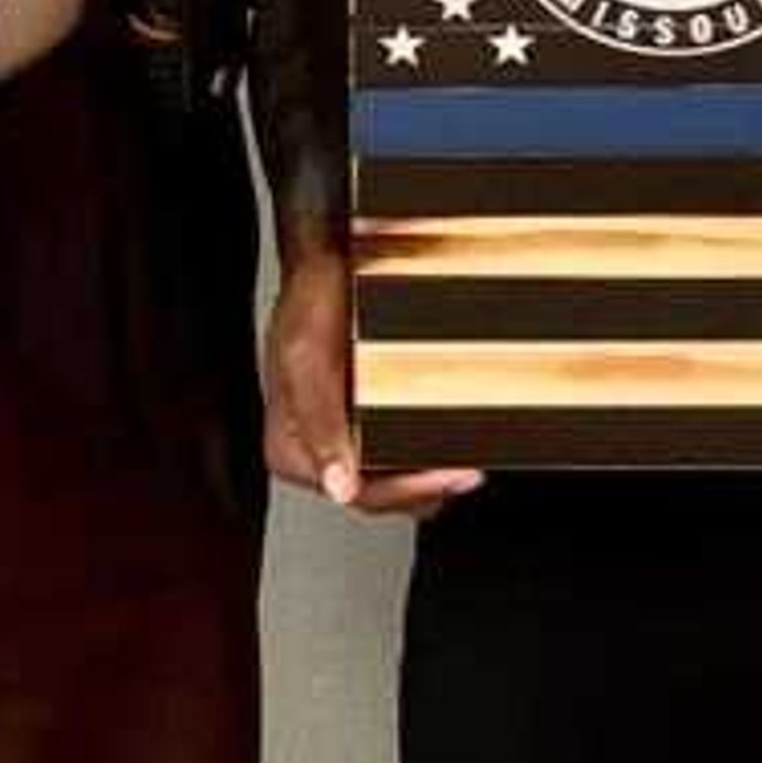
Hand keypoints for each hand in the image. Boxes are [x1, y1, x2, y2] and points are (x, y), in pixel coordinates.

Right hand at [262, 239, 479, 517]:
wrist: (326, 266)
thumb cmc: (311, 302)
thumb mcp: (307, 360)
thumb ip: (320, 425)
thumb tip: (338, 486)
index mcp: (292, 449)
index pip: (357, 495)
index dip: (406, 492)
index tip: (449, 476)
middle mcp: (317, 451)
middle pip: (380, 496)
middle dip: (426, 488)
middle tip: (469, 470)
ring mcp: (344, 440)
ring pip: (395, 482)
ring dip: (430, 473)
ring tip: (466, 458)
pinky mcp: (366, 425)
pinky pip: (402, 455)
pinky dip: (427, 451)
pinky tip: (450, 436)